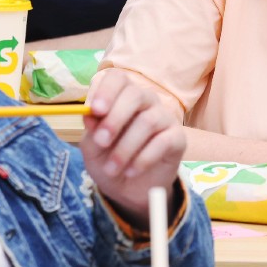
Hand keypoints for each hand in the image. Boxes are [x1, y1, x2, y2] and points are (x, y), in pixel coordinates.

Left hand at [80, 71, 186, 219]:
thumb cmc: (108, 160)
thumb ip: (91, 130)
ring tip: (112, 168)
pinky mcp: (177, 138)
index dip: (106, 90)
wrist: (128, 188)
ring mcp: (164, 118)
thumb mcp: (93, 148)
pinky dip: (143, 159)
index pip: (117, 78)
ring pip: (148, 121)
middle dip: (115, 119)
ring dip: (125, 148)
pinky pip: (163, 142)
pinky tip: (130, 171)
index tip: (95, 109)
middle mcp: (145, 101)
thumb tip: (89, 114)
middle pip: (135, 94)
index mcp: (121, 96)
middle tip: (101, 142)